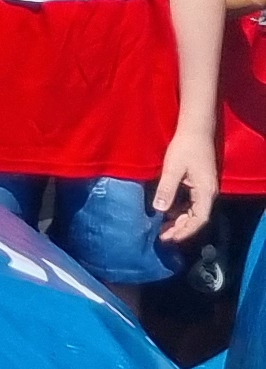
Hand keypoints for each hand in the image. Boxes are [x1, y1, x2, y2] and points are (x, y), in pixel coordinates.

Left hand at [158, 129, 215, 243]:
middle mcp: (208, 193)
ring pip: (193, 211)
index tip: (170, 238)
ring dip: (179, 220)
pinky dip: (179, 209)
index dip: (185, 231)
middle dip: (180, 228)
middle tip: (162, 237)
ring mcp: (205, 189)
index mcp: (206, 192)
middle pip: (196, 218)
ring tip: (162, 228)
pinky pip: (191, 203)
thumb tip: (159, 210)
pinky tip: (166, 212)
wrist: (195, 130)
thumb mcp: (173, 169)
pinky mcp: (199, 183)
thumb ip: (166, 189)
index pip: (199, 219)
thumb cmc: (185, 148)